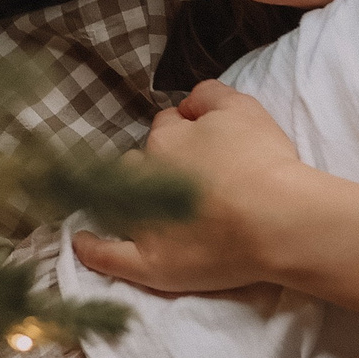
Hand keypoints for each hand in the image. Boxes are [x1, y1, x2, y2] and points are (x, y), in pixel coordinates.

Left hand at [73, 81, 314, 293]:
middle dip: (154, 164)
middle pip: (138, 162)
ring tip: (144, 203)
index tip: (204, 143)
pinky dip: (92, 249)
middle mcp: (146, 176)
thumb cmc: (264, 161)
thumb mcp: (242, 107)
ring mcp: (144, 222)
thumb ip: (209, 95)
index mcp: (168, 138)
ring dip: (125, 196)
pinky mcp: (151, 262)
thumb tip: (186, 105)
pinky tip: (82, 242)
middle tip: (186, 177)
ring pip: (118, 200)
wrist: (276, 219)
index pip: (167, 125)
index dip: (185, 131)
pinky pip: (108, 256)